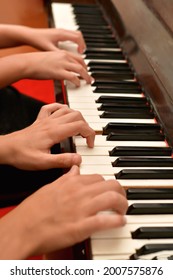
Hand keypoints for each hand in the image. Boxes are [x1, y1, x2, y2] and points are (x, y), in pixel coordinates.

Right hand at [0, 166, 127, 258]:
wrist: (24, 227)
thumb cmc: (35, 209)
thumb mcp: (50, 187)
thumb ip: (66, 178)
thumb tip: (75, 169)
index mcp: (72, 183)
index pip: (98, 177)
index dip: (107, 183)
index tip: (109, 189)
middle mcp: (80, 193)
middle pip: (110, 185)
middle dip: (120, 191)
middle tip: (121, 198)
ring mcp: (82, 209)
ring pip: (113, 199)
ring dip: (123, 204)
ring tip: (123, 209)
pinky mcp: (82, 226)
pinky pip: (106, 221)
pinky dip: (117, 220)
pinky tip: (120, 221)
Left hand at [2, 103, 94, 169]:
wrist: (6, 149)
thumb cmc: (22, 155)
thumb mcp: (43, 163)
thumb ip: (62, 160)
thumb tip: (78, 160)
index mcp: (54, 132)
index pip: (79, 126)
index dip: (90, 134)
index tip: (90, 144)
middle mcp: (51, 123)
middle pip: (77, 115)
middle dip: (86, 125)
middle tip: (87, 138)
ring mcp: (46, 120)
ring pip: (67, 109)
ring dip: (77, 117)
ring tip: (80, 128)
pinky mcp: (40, 120)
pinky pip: (52, 107)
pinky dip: (61, 108)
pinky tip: (64, 113)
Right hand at [23, 49, 91, 85]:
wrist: (27, 63)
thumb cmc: (35, 63)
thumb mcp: (49, 59)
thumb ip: (58, 63)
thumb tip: (62, 72)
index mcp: (62, 52)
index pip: (78, 58)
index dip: (84, 65)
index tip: (86, 71)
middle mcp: (64, 56)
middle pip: (81, 63)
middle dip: (88, 71)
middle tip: (90, 78)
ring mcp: (62, 64)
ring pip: (80, 69)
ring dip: (86, 77)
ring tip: (88, 82)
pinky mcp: (59, 72)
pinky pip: (73, 77)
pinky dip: (78, 82)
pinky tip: (78, 85)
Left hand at [28, 28, 85, 53]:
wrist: (30, 35)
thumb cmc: (38, 41)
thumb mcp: (49, 50)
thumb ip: (59, 55)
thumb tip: (67, 61)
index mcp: (61, 34)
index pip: (77, 37)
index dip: (81, 46)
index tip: (80, 53)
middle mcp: (62, 31)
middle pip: (78, 35)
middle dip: (82, 44)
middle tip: (82, 53)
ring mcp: (60, 31)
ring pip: (75, 34)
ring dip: (78, 43)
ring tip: (78, 52)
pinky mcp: (58, 33)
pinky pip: (70, 36)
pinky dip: (73, 42)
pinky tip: (70, 50)